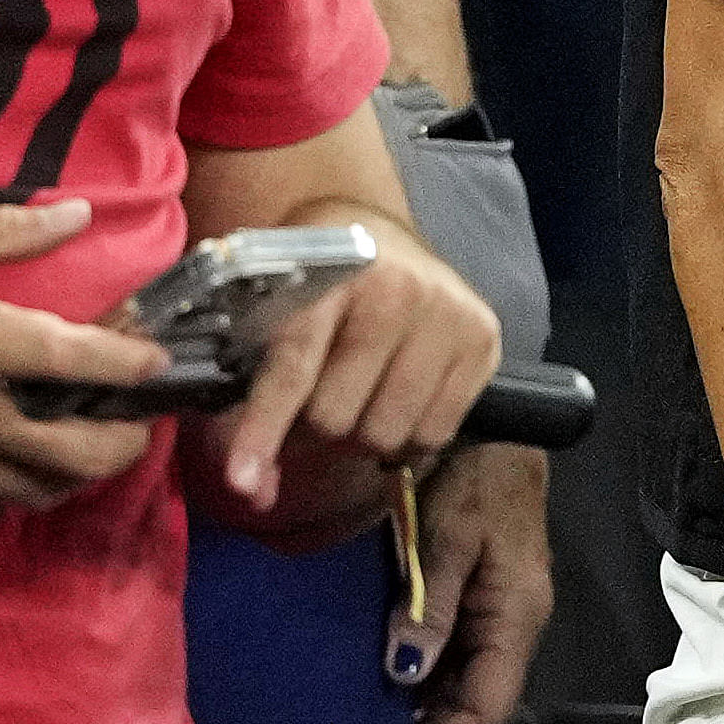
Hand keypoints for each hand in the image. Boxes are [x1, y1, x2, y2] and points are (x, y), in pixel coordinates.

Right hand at [0, 198, 164, 526]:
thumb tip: (76, 215)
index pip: (68, 357)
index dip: (128, 365)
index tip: (158, 365)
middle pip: (67, 449)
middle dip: (120, 444)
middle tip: (137, 426)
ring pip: (32, 490)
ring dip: (73, 475)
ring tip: (88, 447)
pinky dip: (14, 496)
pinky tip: (19, 468)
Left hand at [199, 215, 500, 520]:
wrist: (378, 230)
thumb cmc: (313, 282)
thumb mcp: (271, 314)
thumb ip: (255, 399)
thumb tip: (252, 492)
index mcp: (330, 275)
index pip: (293, 368)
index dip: (263, 429)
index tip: (240, 481)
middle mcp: (397, 292)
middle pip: (336, 416)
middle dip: (318, 425)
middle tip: (319, 399)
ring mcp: (447, 315)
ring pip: (387, 434)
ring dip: (364, 434)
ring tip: (363, 397)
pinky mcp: (483, 338)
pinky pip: (436, 434)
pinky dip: (410, 433)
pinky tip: (402, 398)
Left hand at [401, 442, 554, 723]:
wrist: (497, 424)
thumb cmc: (476, 470)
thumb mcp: (449, 531)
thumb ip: (429, 602)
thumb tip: (404, 671)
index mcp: (516, 613)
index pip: (489, 702)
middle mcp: (513, 623)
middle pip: (483, 706)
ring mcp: (498, 614)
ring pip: (470, 689)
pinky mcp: (480, 599)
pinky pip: (459, 662)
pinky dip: (432, 693)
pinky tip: (399, 706)